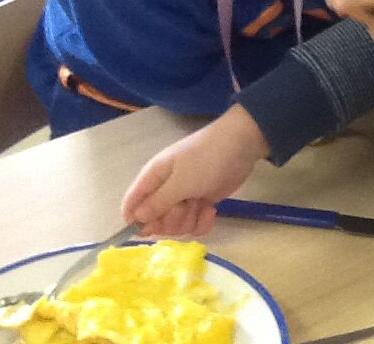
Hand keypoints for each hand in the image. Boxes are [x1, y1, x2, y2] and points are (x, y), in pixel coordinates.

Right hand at [121, 104, 269, 235]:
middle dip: (170, 221)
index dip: (137, 222)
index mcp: (153, 179)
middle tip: (185, 208)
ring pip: (175, 225)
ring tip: (201, 206)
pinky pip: (194, 223)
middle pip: (155, 221)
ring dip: (188, 221)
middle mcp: (165, 189)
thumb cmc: (206, 159)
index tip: (153, 228)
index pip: (131, 206)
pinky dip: (202, 222)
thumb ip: (157, 202)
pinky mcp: (202, 202)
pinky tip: (212, 211)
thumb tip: (135, 219)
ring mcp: (185, 197)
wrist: (242, 146)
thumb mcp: (180, 182)